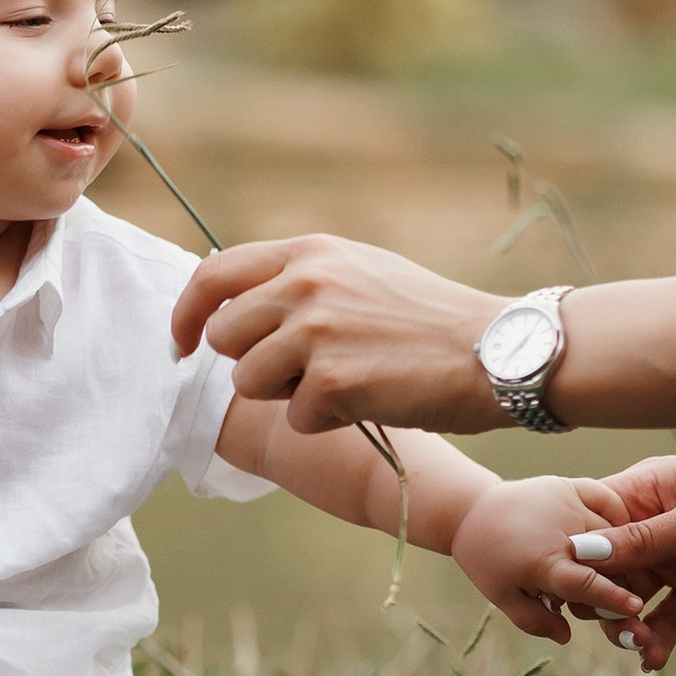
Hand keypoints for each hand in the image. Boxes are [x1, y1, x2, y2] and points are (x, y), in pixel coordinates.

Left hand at [171, 236, 507, 433]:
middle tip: (300, 373)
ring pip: (250, 382)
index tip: (180, 345)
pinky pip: (294, 418)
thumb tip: (232, 306)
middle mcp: (304, 284)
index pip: (213, 275)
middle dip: (252, 364)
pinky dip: (326, 422)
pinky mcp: (330, 380)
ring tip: (343, 384)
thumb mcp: (359, 272)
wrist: (495, 351)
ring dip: (288, 397)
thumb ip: (298, 281)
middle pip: (224, 338)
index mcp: (309, 253)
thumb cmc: (429, 320)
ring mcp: (314, 331)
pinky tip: (370, 401)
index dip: (186, 315)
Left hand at [449, 476, 664, 653]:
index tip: (636, 607)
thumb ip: (534, 621)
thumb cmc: (488, 559)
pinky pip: (608, 499)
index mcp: (544, 562)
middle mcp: (561, 531)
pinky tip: (614, 530)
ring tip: (601, 564)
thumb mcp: (502, 596)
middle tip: (611, 590)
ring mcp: (567, 504)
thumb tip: (566, 636)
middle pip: (610, 561)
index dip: (613, 597)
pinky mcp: (569, 485)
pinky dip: (618, 514)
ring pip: (614, 531)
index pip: (587, 583)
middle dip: (619, 579)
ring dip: (618, 551)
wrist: (471, 511)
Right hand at [587, 444, 675, 669]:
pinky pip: (666, 621)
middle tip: (614, 621)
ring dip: (625, 624)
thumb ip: (649, 538)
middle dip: (598, 597)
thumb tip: (581, 552)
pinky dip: (655, 641)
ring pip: (629, 599)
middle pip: (603, 568)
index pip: (589, 522)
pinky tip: (652, 660)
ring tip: (639, 642)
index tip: (569, 585)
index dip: (571, 554)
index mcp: (649, 491)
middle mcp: (656, 528)